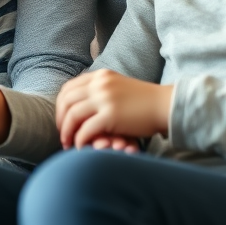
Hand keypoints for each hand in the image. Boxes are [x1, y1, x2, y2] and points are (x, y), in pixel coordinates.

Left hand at [55, 69, 171, 149]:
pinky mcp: (110, 115)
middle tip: (62, 134)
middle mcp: (99, 84)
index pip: (68, 88)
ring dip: (66, 132)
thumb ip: (100, 90)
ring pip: (72, 115)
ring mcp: (104, 98)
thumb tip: (80, 102)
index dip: (60, 106)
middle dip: (60, 120)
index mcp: (99, 76)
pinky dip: (80, 140)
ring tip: (67, 144)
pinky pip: (86, 130)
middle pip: (66, 101)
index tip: (62, 120)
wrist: (165, 105)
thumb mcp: (118, 87)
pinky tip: (81, 148)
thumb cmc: (143, 101)